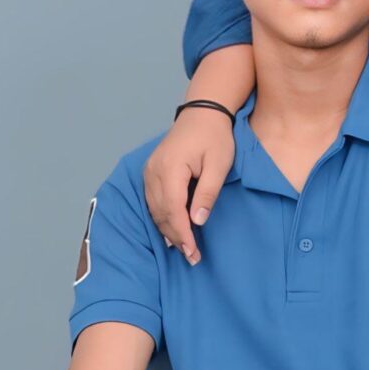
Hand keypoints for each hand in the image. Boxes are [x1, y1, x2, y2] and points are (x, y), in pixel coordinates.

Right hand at [142, 108, 237, 263]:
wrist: (202, 112)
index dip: (182, 234)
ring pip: (154, 209)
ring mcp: (149, 170)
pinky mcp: (151, 171)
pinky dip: (162, 217)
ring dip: (167, 230)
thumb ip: (207, 193)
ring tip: (183, 248)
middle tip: (192, 257)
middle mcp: (154, 171)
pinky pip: (152, 200)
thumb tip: (197, 221)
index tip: (193, 253)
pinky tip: (171, 230)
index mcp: (170, 168)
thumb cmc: (215, 137)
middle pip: (161, 213)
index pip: (173, 210)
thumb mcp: (219, 164)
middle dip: (176, 237)